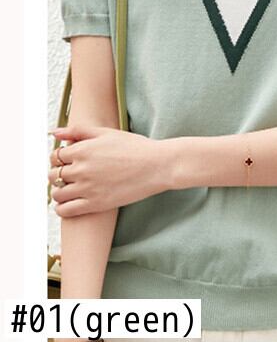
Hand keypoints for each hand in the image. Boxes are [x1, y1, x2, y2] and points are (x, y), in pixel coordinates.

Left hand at [48, 125, 175, 216]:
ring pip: (57, 194)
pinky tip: (70, 203)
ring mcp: (87, 188)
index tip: (67, 161)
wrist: (157, 165)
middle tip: (68, 175)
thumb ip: (78, 131)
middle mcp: (81, 169)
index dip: (59, 158)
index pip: (55, 156)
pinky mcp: (95, 204)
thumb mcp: (106, 132)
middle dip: (57, 175)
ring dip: (59, 192)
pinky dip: (62, 208)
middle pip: (53, 175)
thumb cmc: (135, 147)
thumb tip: (54, 132)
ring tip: (69, 190)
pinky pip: (66, 210)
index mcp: (83, 149)